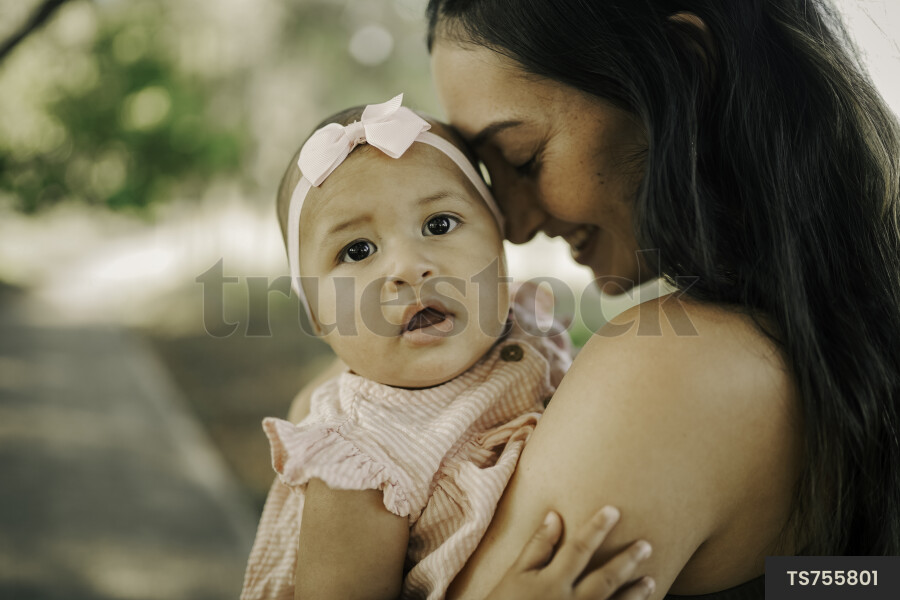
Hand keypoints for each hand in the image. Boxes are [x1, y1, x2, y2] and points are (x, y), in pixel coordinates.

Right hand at [485, 507, 654, 599]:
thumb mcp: (516, 574)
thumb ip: (538, 546)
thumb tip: (554, 516)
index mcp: (553, 582)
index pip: (579, 548)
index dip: (597, 528)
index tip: (613, 511)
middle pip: (605, 579)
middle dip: (627, 561)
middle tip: (646, 545)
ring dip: (634, 594)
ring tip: (649, 580)